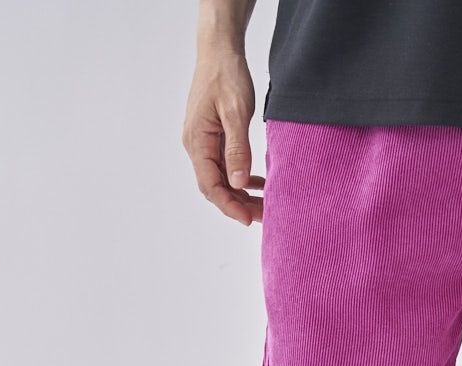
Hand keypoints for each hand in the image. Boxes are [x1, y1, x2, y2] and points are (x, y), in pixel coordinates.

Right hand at [182, 50, 263, 224]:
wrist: (219, 51)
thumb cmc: (226, 75)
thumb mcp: (236, 112)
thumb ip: (237, 149)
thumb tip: (238, 182)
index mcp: (197, 141)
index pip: (210, 185)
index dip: (229, 205)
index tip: (249, 219)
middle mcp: (196, 145)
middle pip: (215, 186)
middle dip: (237, 204)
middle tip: (264, 217)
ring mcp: (204, 142)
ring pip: (221, 179)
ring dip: (241, 194)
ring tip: (265, 205)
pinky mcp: (213, 137)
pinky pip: (225, 166)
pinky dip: (241, 178)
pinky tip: (258, 184)